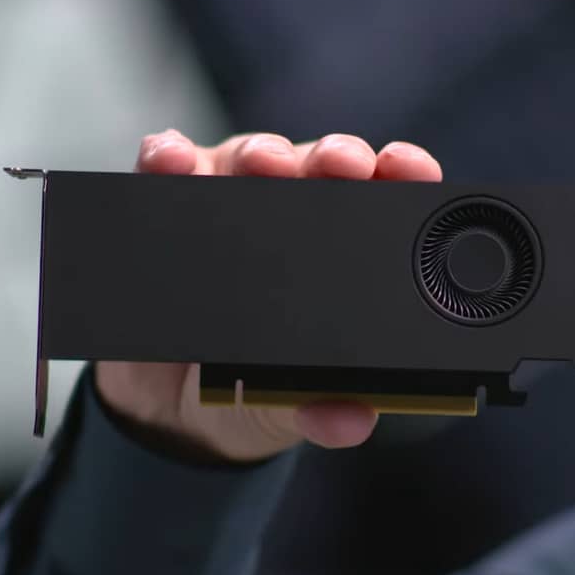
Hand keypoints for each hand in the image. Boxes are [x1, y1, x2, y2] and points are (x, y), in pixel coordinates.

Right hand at [95, 130, 443, 462]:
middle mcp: (293, 215)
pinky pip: (168, 169)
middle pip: (321, 166)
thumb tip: (351, 422)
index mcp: (342, 252)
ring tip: (261, 164)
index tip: (408, 168)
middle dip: (333, 156)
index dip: (402, 173)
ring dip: (259, 153)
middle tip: (336, 164)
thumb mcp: (290, 410)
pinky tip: (169, 160)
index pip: (383, 200)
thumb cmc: (250, 393)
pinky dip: (168, 157)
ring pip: (250, 157)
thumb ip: (323, 415)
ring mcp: (230, 203)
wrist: (167, 405)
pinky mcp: (168, 205)